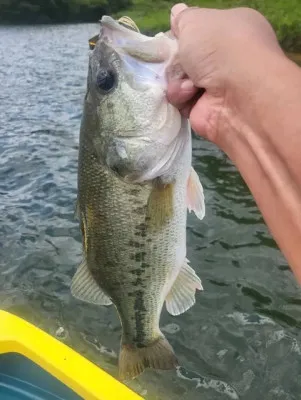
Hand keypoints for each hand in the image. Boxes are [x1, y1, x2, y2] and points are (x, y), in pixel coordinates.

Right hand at [166, 4, 283, 144]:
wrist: (238, 95)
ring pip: (182, 80)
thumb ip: (183, 18)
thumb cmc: (220, 48)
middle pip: (189, 58)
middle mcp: (228, 60)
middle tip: (174, 60)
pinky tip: (190, 94)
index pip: (203, 32)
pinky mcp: (207, 110)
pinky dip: (181, 97)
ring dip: (178, 79)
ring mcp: (219, 87)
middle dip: (178, 59)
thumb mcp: (196, 22)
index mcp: (234, 30)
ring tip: (187, 81)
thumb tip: (177, 13)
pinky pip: (182, 101)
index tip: (174, 37)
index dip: (185, 34)